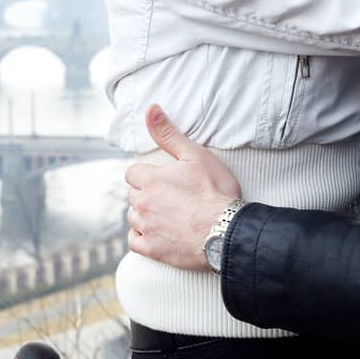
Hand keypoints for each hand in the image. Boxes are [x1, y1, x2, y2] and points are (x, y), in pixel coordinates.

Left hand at [124, 105, 241, 271]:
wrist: (226, 231)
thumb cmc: (215, 192)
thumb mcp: (195, 156)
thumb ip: (169, 134)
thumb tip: (150, 109)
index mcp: (151, 180)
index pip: (132, 173)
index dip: (146, 175)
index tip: (160, 179)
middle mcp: (143, 203)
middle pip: (132, 195)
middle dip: (145, 194)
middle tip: (168, 197)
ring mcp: (146, 228)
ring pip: (133, 217)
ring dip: (143, 215)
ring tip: (164, 215)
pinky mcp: (152, 250)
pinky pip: (134, 241)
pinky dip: (142, 237)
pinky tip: (157, 234)